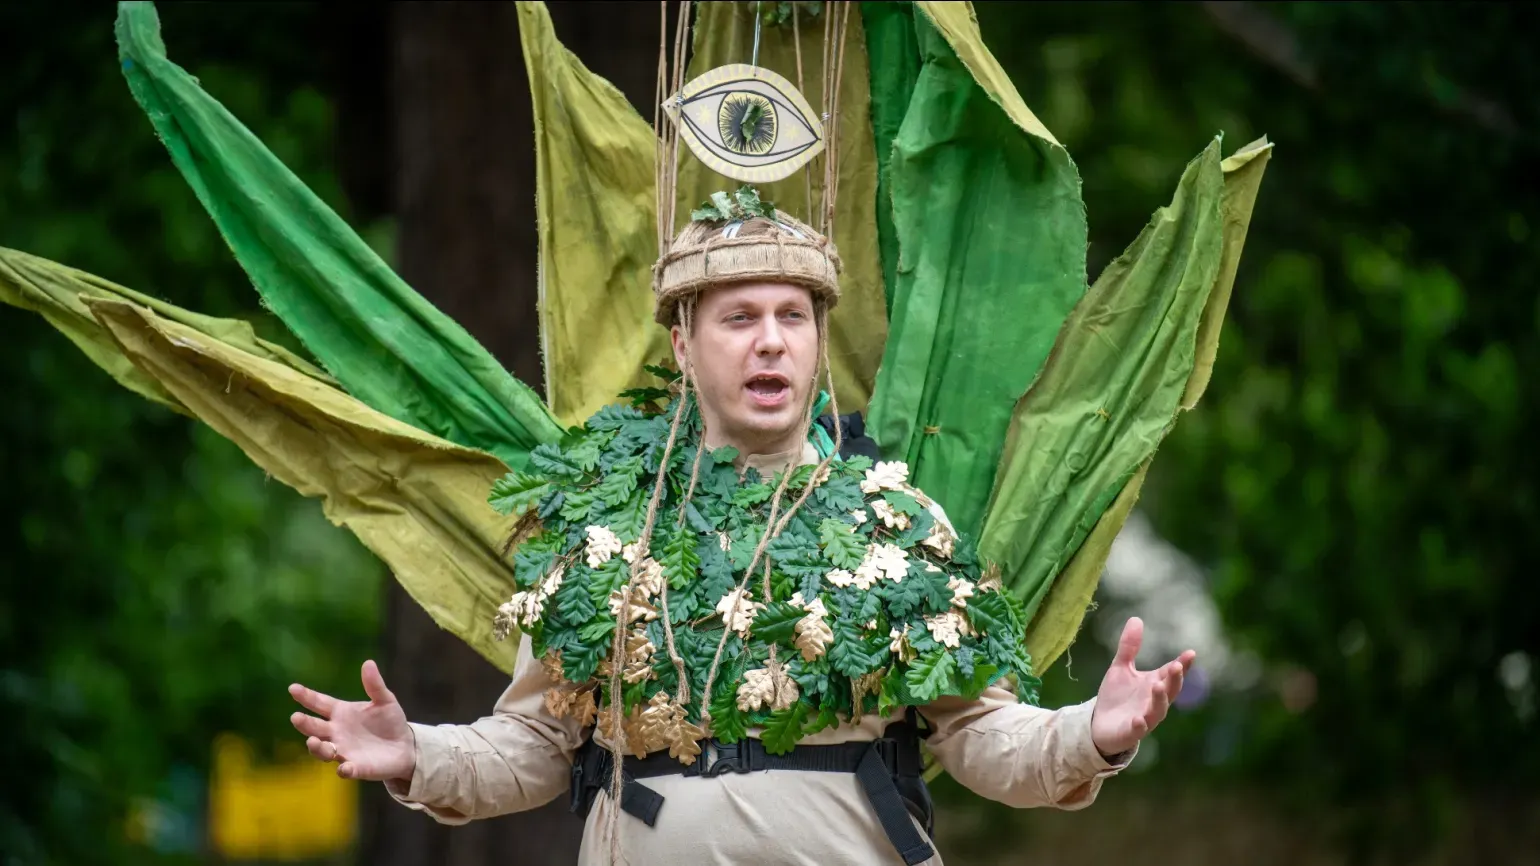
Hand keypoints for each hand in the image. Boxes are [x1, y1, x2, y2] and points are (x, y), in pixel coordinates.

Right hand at [289, 660, 414, 782]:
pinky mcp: (356, 767)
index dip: (306, 696)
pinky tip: (344, 767)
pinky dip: (344, 769)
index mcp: (341, 712)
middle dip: (304, 723)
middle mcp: (337, 732)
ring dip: (317, 747)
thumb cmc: (390, 721)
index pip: (319, 703)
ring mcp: (344, 751)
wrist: (405, 746)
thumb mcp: (385, 700)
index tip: (292, 688)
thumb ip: (374, 685)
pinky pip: (346, 770)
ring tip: (313, 741)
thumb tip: (368, 663)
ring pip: (323, 751)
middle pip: (315, 728)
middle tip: (295, 717)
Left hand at [1089, 617, 1194, 757]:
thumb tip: (1137, 618)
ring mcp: (1145, 718)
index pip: (1172, 673)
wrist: (1100, 725)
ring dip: (1160, 699)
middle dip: (1175, 680)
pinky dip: (1140, 725)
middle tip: (1177, 666)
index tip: (1191, 653)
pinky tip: (1138, 720)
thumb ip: (1129, 647)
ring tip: (1157, 685)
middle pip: (1170, 691)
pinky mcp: (1131, 732)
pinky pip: (1138, 730)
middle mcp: (1154, 702)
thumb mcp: (1121, 668)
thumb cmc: (1116, 697)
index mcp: (1155, 684)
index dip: (1183, 664)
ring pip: (1158, 711)